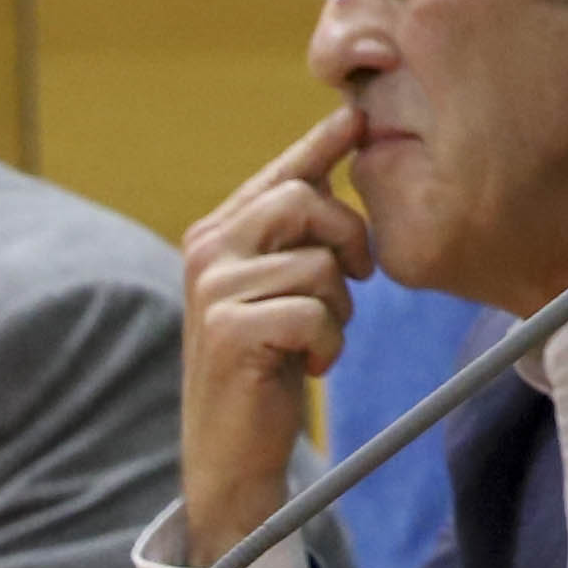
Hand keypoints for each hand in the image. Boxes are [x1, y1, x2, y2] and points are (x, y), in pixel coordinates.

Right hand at [173, 105, 372, 560]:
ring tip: (314, 339)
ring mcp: (213, 288)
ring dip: (338, 310)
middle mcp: (207, 249)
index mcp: (220, 231)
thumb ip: (301, 232)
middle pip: (307, 203)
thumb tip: (345, 152)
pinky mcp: (229, 330)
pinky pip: (315, 314)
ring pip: (319, 265)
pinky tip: (307, 365)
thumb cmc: (269, 363)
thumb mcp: (283, 288)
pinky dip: (328, 344)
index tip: (359, 115)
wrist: (233, 452)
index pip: (283, 174)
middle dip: (350, 242)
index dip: (323, 143)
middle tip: (355, 283)